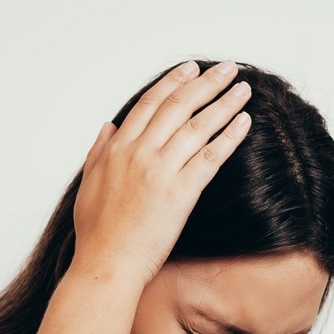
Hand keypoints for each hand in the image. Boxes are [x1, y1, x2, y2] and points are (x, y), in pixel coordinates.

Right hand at [72, 59, 252, 283]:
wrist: (106, 265)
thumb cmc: (97, 234)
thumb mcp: (89, 184)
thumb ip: (98, 152)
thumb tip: (107, 126)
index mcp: (117, 149)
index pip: (150, 103)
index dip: (173, 82)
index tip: (191, 69)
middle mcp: (139, 153)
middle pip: (178, 106)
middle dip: (206, 83)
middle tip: (227, 68)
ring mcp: (161, 171)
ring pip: (198, 126)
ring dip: (225, 103)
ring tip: (243, 89)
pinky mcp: (181, 193)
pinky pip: (211, 157)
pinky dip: (230, 136)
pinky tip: (244, 122)